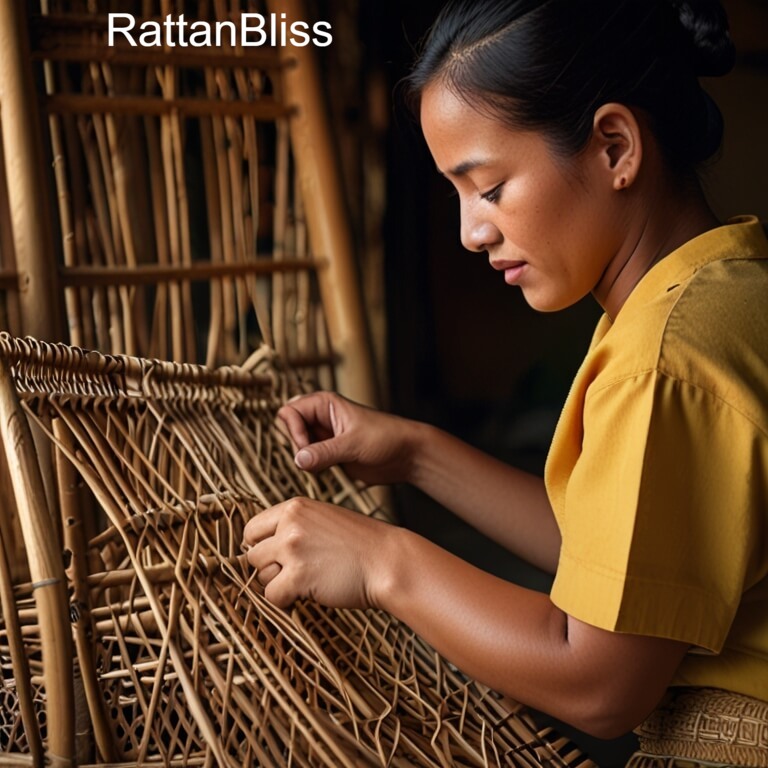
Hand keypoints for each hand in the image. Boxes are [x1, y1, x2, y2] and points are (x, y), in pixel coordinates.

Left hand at [242, 497, 395, 609]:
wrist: (389, 561)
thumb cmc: (361, 544)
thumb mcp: (325, 519)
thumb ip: (294, 525)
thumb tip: (262, 546)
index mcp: (295, 507)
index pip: (252, 528)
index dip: (262, 546)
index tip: (277, 557)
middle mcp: (290, 524)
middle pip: (253, 554)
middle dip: (270, 567)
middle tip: (295, 572)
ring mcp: (293, 549)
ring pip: (260, 575)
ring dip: (278, 584)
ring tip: (307, 580)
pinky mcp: (298, 576)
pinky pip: (272, 596)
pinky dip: (286, 602)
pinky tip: (308, 594)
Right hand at [277, 392, 418, 484]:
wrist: (407, 455)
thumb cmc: (386, 438)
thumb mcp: (354, 444)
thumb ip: (325, 452)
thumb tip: (298, 460)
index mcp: (324, 404)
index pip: (289, 412)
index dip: (294, 432)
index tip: (307, 448)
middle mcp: (321, 418)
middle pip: (289, 429)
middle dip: (297, 445)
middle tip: (315, 458)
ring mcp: (324, 436)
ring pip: (297, 446)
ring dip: (305, 459)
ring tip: (325, 466)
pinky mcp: (329, 454)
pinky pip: (308, 460)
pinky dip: (312, 468)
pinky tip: (328, 472)